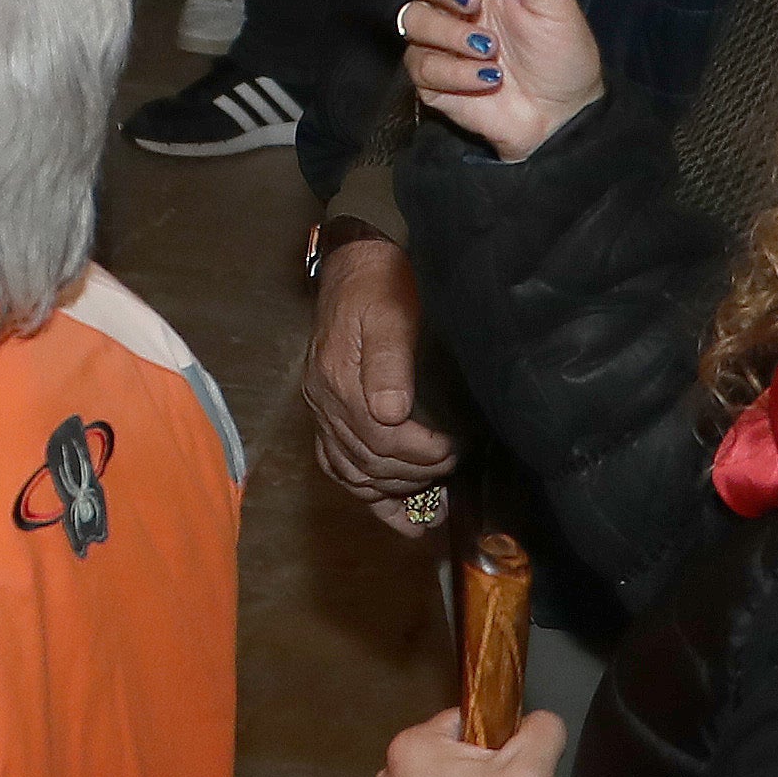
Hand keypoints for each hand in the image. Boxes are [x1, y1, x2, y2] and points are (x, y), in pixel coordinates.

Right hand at [304, 232, 459, 519]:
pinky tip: (396, 512)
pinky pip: (337, 466)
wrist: (354, 264)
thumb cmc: (380, 285)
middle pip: (369, 461)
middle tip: (453, 466)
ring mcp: (321, 410)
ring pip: (353, 472)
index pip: (381, 438)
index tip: (456, 449)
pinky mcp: (326, 413)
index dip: (422, 453)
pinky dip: (366, 494)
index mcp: (338, 379)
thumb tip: (392, 414)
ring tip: (431, 501)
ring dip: (393, 491)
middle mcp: (323, 401)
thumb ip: (388, 360)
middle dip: (416, 473)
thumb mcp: (388, 311)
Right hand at [349, 0, 602, 160]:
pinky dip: (458, 74)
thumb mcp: (556, 4)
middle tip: (478, 10)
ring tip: (493, 58)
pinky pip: (421, 65)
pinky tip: (487, 82)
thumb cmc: (565, 55)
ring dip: (456, 40)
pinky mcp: (430, 76)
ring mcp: (438, 37)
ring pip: (415, 21)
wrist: (563, 118)